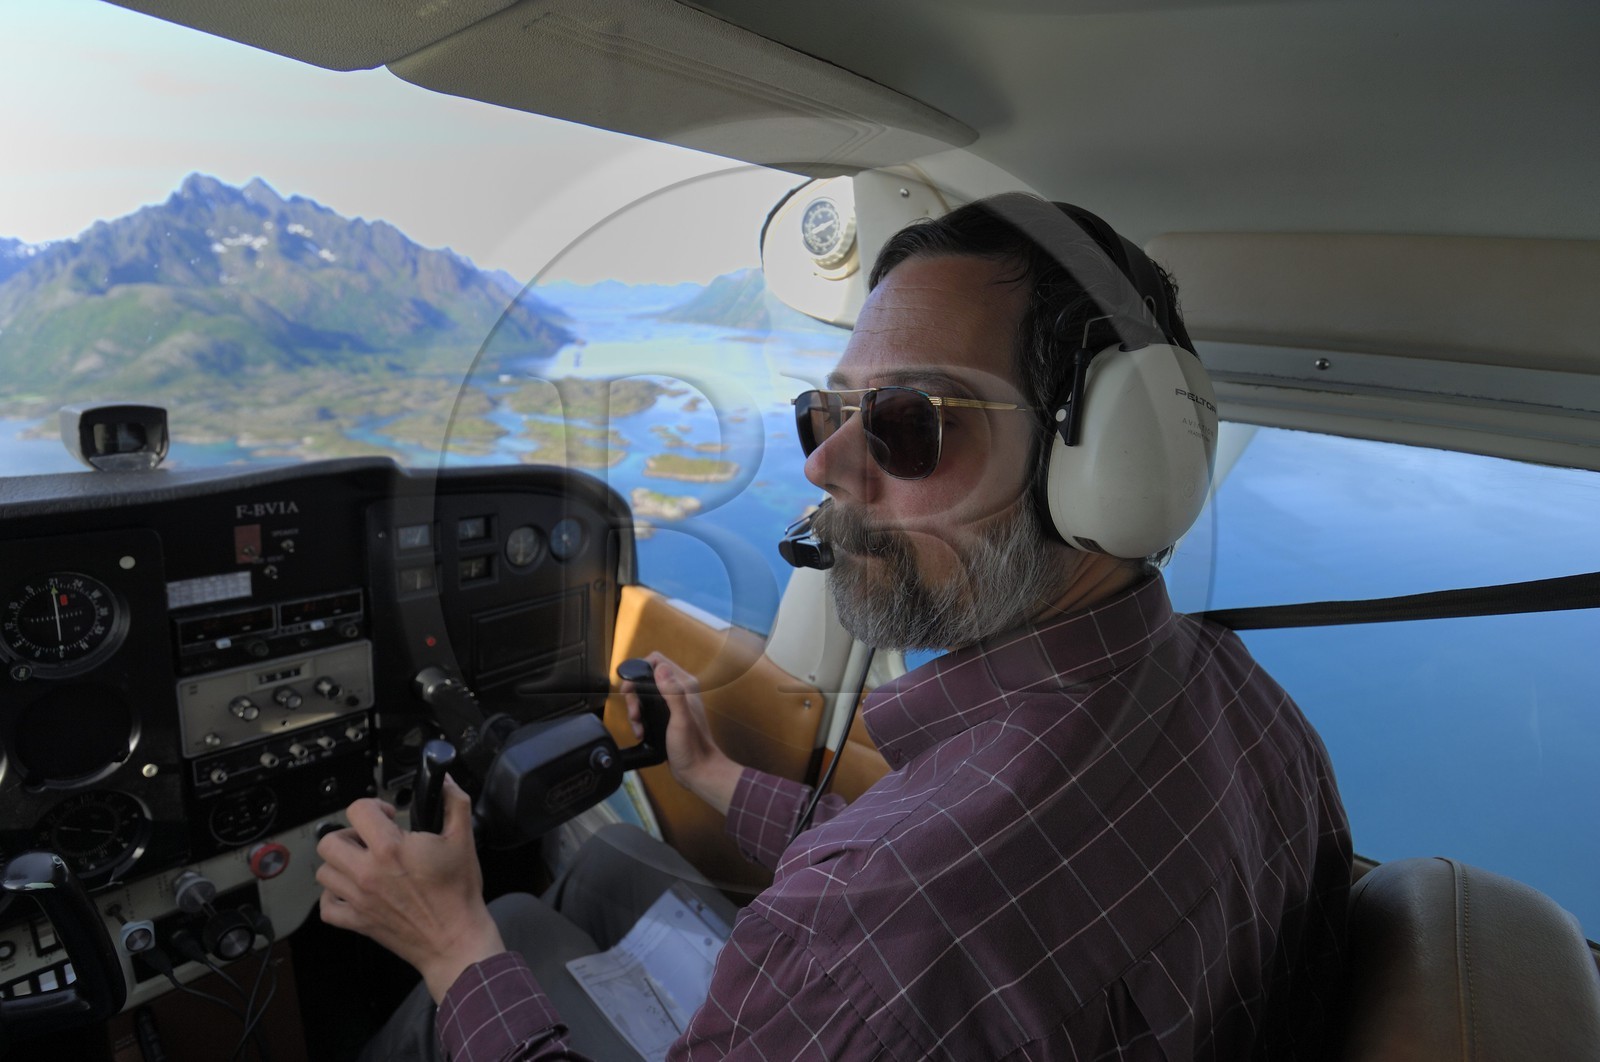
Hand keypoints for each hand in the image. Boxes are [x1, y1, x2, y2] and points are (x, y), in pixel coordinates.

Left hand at [316, 776, 504, 1001]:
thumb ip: (453, 802)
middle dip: (350, 834)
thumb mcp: (464, 839)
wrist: (455, 940)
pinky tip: (352, 891)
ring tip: (362, 864)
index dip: (374, 806)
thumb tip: (444, 780)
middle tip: (371, 840)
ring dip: (340, 863)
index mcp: (391, 848)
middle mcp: (367, 871)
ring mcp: (358, 898)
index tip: (388, 816)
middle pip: (330, 841)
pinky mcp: (356, 922)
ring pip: (324, 871)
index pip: (358, 810)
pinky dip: (334, 897)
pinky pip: (327, 907)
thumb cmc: (459, 893)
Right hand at [623, 652, 743, 813]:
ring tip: (637, 725)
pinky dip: (640, 719)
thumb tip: (660, 669)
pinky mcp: (666, 717)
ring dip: (635, 709)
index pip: (657, 661)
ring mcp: (672, 704)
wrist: (697, 770)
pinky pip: (646, 709)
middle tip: (634, 712)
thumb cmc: (692, 747)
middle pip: (646, 678)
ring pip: (644, 695)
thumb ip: (673, 693)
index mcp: (684, 685)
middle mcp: (678, 691)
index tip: (632, 688)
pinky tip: (641, 732)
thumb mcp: (680, 719)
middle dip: (634, 694)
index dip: (640, 670)